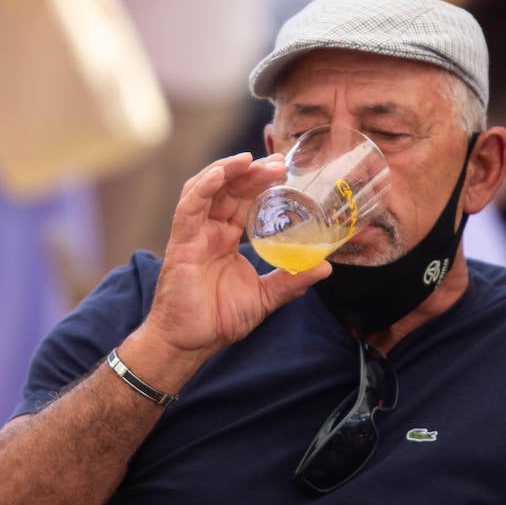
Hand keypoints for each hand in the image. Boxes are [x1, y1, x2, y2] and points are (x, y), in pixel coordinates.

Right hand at [139, 153, 331, 363]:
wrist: (189, 344)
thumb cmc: (218, 320)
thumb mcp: (264, 296)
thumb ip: (291, 280)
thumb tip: (325, 267)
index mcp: (226, 238)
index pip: (243, 198)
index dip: (259, 180)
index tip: (283, 168)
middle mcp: (209, 230)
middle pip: (228, 188)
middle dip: (251, 171)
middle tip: (278, 162)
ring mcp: (193, 235)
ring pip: (206, 189)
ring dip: (227, 170)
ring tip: (250, 160)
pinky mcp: (180, 244)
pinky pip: (189, 208)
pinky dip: (203, 187)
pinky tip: (220, 175)